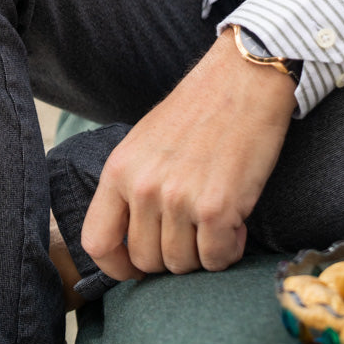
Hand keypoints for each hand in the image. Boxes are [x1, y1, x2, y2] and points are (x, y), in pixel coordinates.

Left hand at [81, 29, 295, 279]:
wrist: (246, 76)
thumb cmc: (201, 106)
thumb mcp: (147, 140)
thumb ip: (134, 184)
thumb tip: (131, 237)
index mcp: (120, 169)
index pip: (97, 242)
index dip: (117, 266)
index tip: (138, 267)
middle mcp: (144, 187)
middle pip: (147, 260)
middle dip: (173, 255)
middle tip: (194, 230)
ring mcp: (179, 198)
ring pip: (183, 265)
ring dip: (204, 251)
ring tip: (218, 220)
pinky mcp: (217, 207)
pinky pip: (217, 258)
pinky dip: (231, 249)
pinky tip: (237, 222)